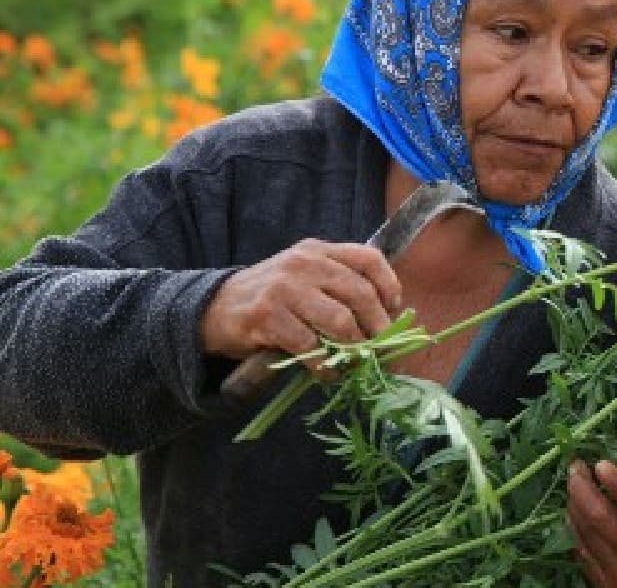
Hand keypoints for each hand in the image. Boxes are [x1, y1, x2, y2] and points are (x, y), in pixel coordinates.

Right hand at [201, 239, 401, 373]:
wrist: (214, 308)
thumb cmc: (271, 297)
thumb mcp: (304, 276)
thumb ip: (338, 285)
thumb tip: (386, 318)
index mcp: (318, 250)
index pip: (368, 258)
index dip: (389, 285)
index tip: (394, 310)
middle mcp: (304, 263)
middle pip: (360, 293)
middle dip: (378, 326)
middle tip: (382, 348)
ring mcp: (285, 288)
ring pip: (339, 321)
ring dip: (354, 349)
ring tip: (356, 363)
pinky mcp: (268, 317)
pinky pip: (310, 347)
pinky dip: (326, 366)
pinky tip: (328, 374)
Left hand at [566, 460, 616, 587]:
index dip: (614, 481)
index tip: (601, 463)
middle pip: (599, 515)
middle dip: (582, 487)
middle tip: (575, 468)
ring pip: (586, 534)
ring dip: (574, 507)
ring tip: (571, 487)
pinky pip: (584, 556)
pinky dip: (575, 533)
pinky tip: (572, 518)